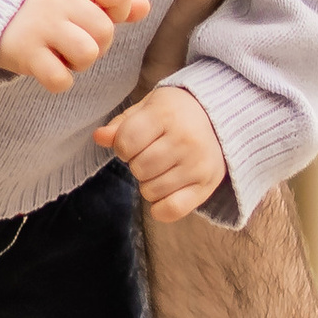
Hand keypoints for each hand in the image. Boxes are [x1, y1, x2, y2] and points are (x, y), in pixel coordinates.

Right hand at [0, 0, 149, 91]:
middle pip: (106, 32)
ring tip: (62, 54)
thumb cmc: (38, 1)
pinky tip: (47, 67)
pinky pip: (60, 79)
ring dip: (79, 63)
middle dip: (97, 44)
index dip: (119, 10)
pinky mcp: (25, 53)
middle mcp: (59, 0)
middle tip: (74, 40)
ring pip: (88, 55)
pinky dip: (58, 80)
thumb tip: (146, 7)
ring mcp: (42, 26)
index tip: (100, 14)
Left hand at [95, 82, 227, 220]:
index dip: (123, 146)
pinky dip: (161, 207)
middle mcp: (185, 139)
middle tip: (152, 153)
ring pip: (151, 191)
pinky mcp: (207, 185)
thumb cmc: (176, 113)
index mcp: (166, 114)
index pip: (125, 143)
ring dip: (149, 184)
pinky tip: (166, 192)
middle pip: (138, 169)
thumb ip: (122, 124)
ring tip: (163, 168)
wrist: (218, 117)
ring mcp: (198, 164)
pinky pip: (172, 210)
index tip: (135, 140)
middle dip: (137, 164)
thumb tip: (98, 137)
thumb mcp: (148, 108)